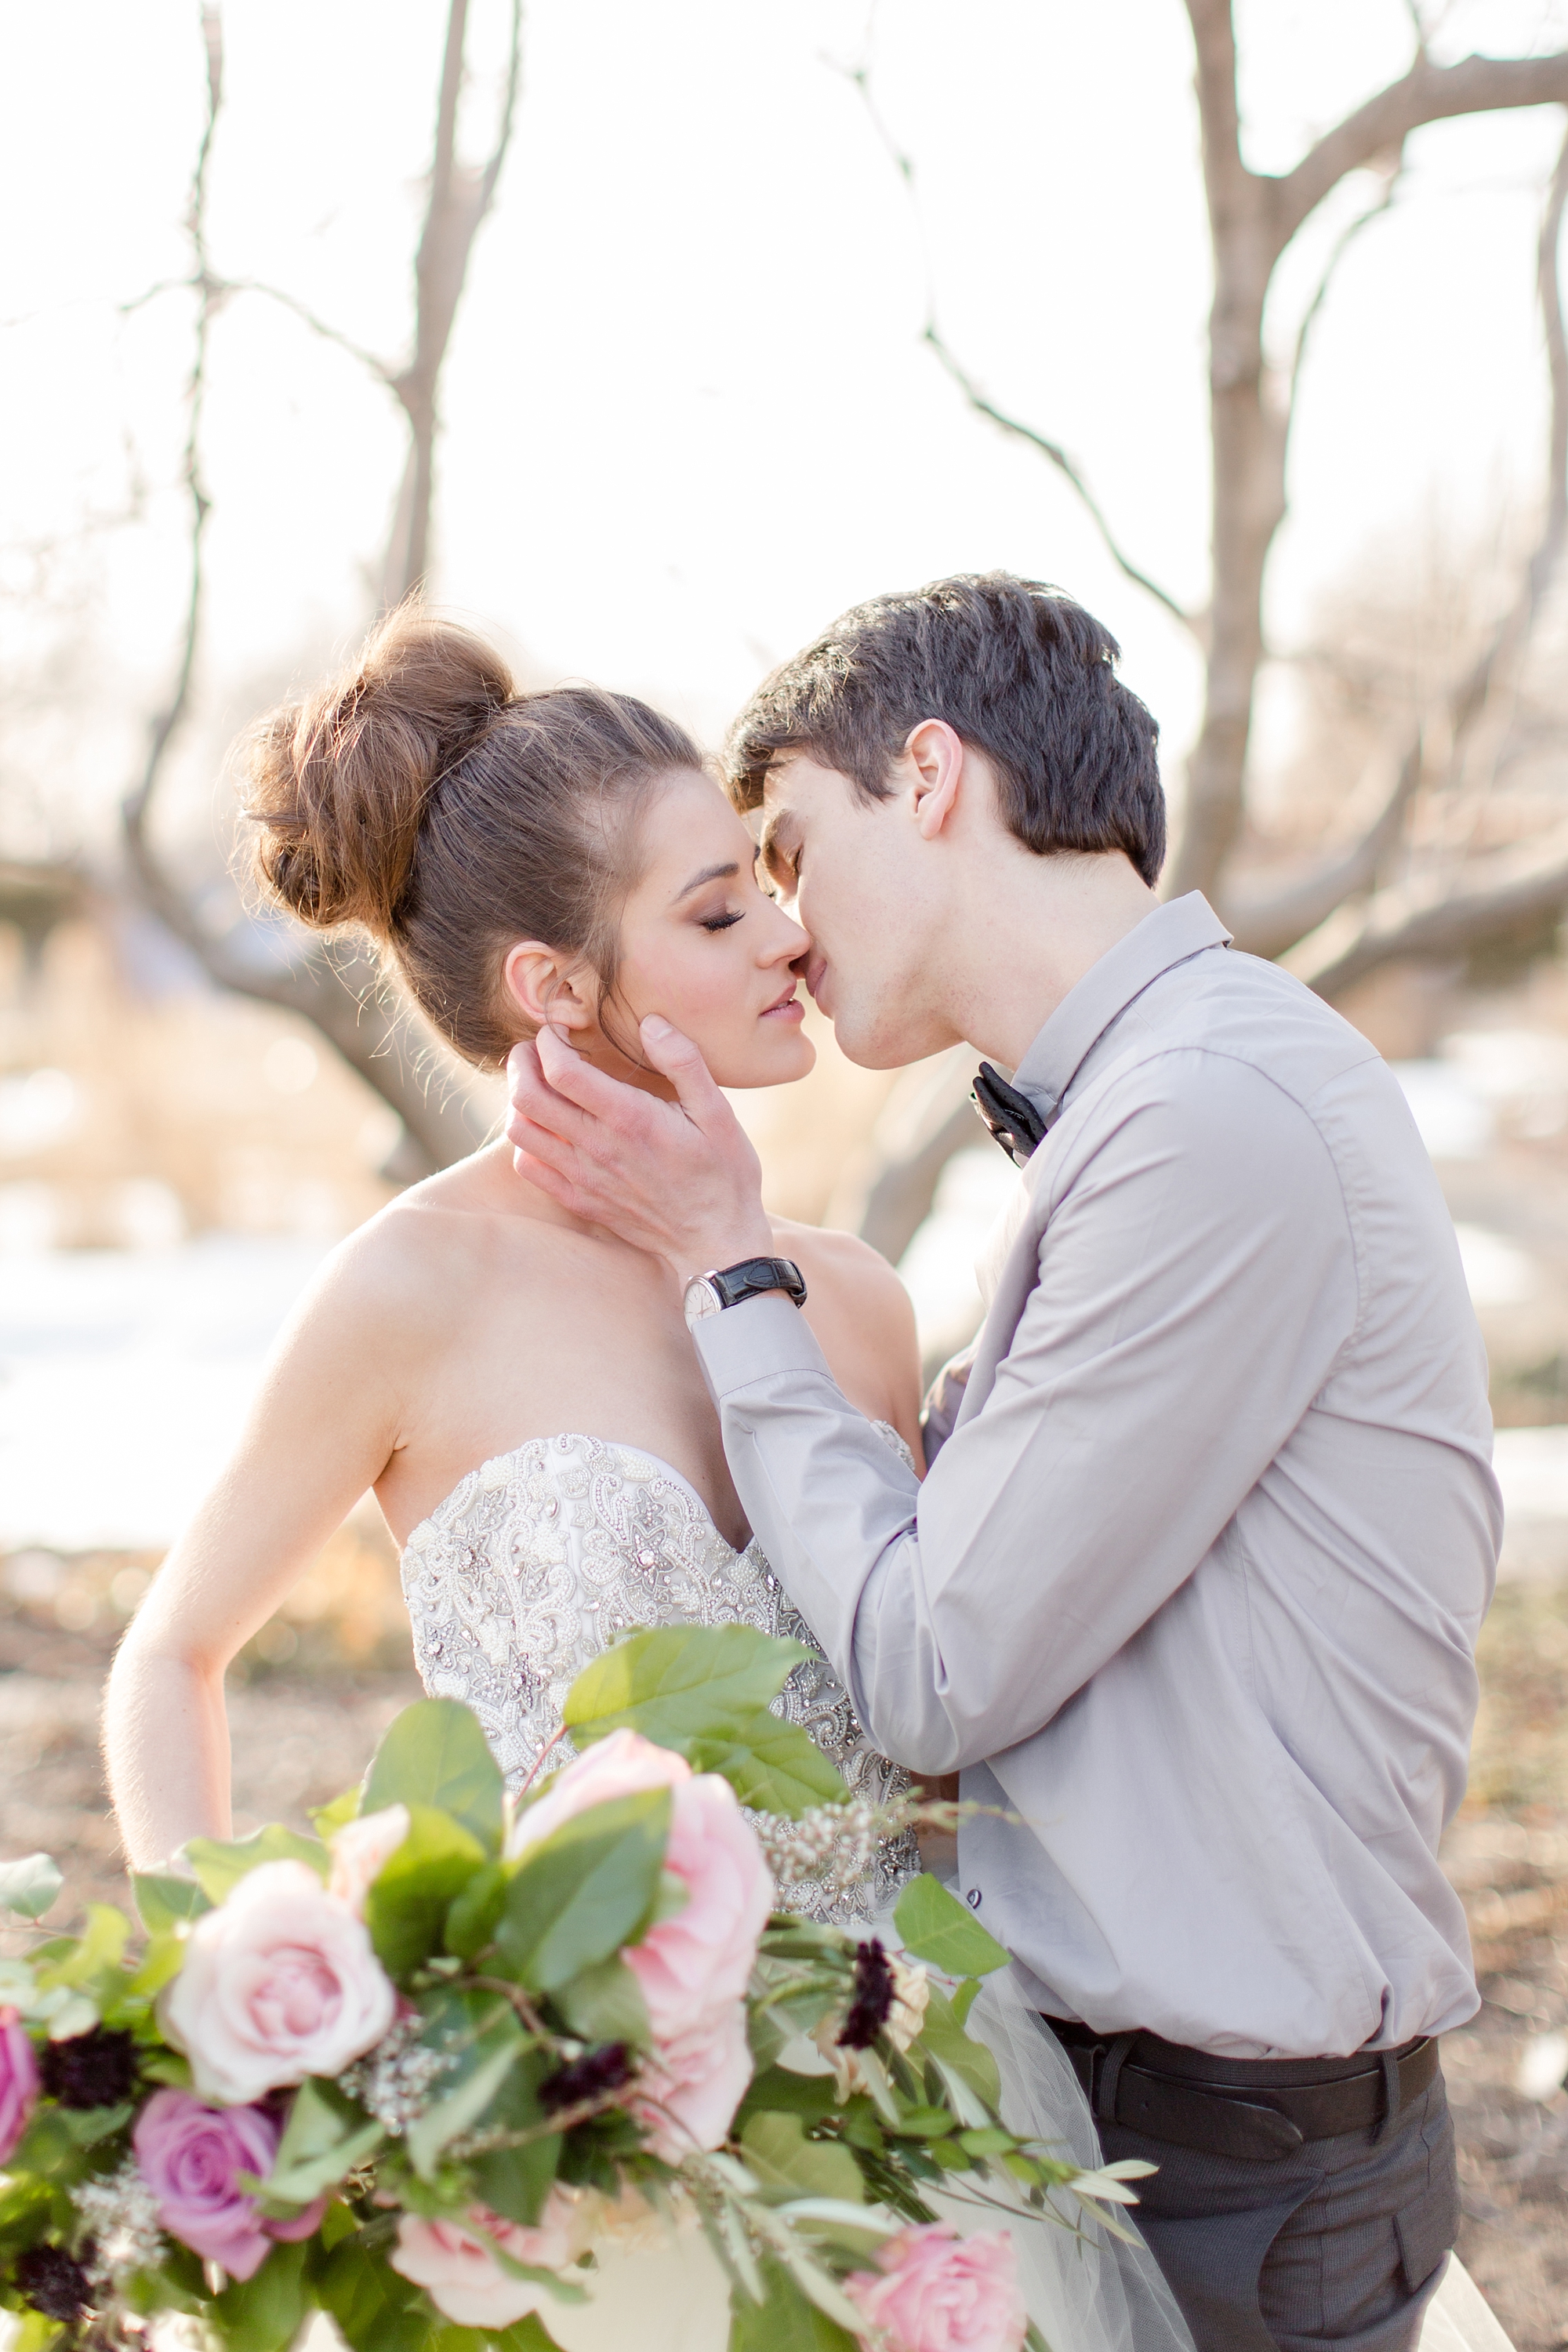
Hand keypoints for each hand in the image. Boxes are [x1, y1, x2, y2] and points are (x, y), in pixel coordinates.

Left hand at [505, 1018, 774, 1277]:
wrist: (716, 1241)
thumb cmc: (722, 1173)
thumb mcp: (718, 1112)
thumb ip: (684, 1062)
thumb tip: (650, 1022)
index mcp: (629, 1119)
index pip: (561, 1071)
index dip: (548, 1041)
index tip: (559, 1031)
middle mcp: (597, 1148)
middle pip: (527, 1096)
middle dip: (522, 1062)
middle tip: (535, 1051)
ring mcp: (583, 1178)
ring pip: (520, 1131)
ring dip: (519, 1099)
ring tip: (538, 1084)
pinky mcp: (579, 1199)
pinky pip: (529, 1166)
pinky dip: (526, 1140)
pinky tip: (548, 1128)